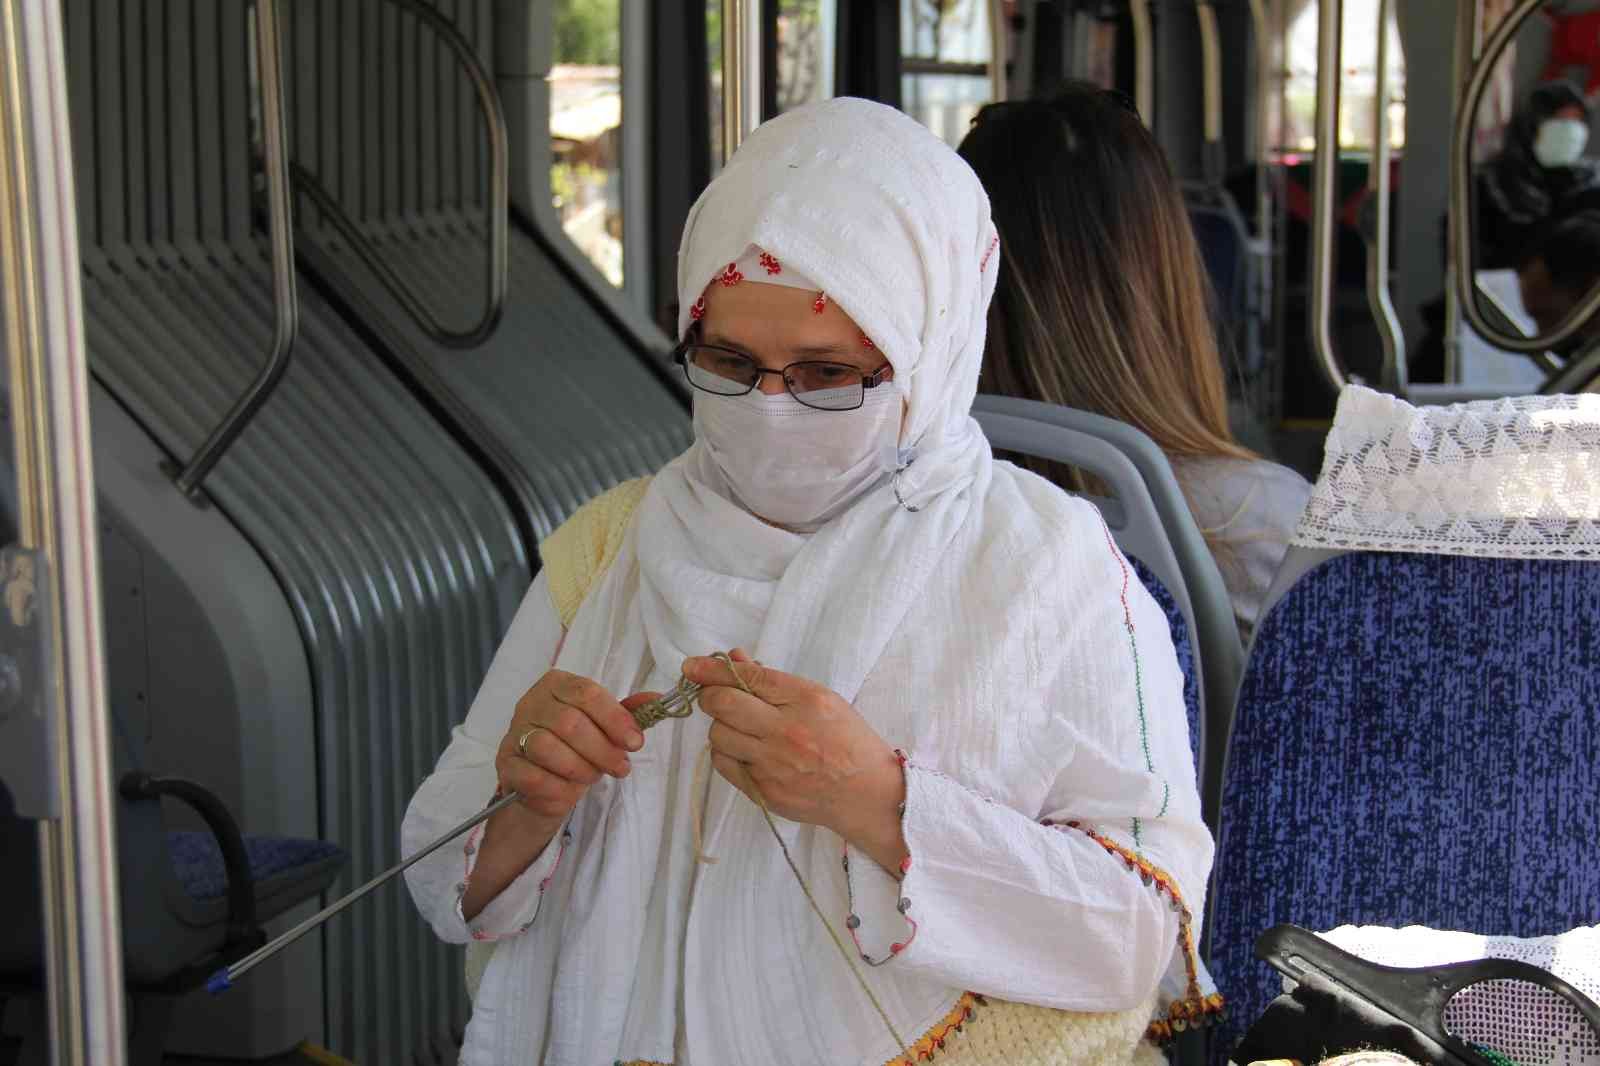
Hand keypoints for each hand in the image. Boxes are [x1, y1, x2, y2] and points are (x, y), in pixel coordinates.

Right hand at [463, 671, 653, 920]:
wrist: (544, 782)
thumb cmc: (577, 746)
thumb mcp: (605, 726)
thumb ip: (629, 713)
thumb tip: (659, 700)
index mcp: (557, 684)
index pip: (587, 693)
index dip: (615, 719)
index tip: (635, 743)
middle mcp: (531, 702)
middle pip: (569, 722)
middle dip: (602, 750)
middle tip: (620, 768)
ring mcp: (514, 732)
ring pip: (548, 748)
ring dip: (580, 769)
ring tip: (593, 776)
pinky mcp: (505, 763)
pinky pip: (533, 776)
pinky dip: (559, 788)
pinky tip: (570, 791)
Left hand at [683, 650, 907, 873]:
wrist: (866, 793)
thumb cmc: (846, 740)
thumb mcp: (820, 699)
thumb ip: (774, 681)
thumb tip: (734, 660)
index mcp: (806, 700)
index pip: (749, 678)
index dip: (713, 669)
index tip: (691, 666)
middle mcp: (787, 730)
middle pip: (723, 704)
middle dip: (710, 695)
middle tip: (714, 696)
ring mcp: (774, 763)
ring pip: (718, 734)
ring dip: (722, 726)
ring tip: (742, 728)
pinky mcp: (763, 789)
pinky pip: (723, 763)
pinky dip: (726, 751)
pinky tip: (743, 749)